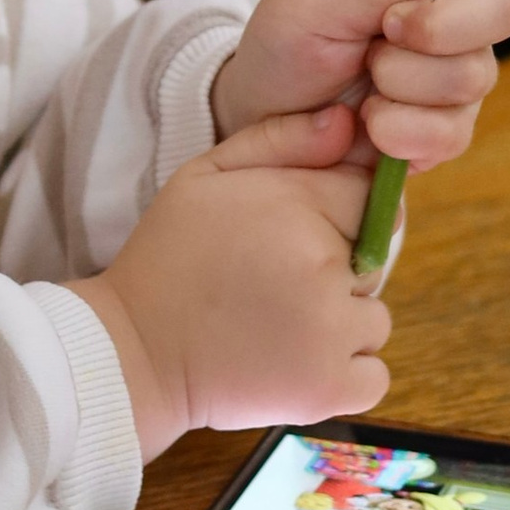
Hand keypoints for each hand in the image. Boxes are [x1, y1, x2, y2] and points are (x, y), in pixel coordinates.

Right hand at [72, 108, 390, 460]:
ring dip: (339, 321)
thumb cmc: (171, 256)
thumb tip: (348, 120)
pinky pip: (374, 373)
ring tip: (277, 323)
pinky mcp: (332, 389)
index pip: (366, 195)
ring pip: (374, 316)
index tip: (290, 233)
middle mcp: (321, 266)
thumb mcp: (205, 174)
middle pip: (373, 255)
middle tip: (271, 280)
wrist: (135, 352)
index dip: (331, 211)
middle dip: (334, 265)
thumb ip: (280, 139)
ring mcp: (330, 333)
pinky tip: (293, 360)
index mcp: (294, 207)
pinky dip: (344, 373)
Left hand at [209, 0, 509, 172]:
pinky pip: (452, 132)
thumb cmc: (288, 39)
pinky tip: (369, 121)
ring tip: (362, 75)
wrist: (264, 114)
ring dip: (402, 79)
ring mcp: (457, 74)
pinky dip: (400, 128)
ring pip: (475, 75)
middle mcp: (455, 14)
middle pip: (506, 8)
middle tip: (383, 32)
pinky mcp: (447, 129)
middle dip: (439, 26)